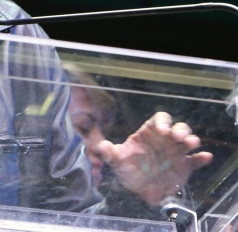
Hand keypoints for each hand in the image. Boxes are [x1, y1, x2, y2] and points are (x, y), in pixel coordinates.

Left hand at [97, 112, 212, 204]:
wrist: (138, 189)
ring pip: (187, 140)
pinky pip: (195, 160)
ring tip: (191, 144)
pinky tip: (206, 157)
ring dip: (191, 140)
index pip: (159, 120)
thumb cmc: (128, 169)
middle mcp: (164, 140)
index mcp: (149, 134)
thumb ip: (110, 153)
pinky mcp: (184, 167)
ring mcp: (175, 153)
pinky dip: (202, 158)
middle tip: (177, 138)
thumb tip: (101, 146)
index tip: (162, 129)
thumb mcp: (117, 162)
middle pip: (176, 128)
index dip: (162, 121)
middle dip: (179, 129)